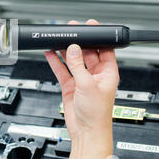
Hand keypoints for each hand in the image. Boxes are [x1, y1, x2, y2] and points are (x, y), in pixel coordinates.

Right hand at [44, 19, 119, 140]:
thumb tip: (73, 49)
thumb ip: (78, 66)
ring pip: (73, 60)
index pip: (104, 49)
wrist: (86, 131)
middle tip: (70, 31)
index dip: (97, 37)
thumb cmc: (97, 114)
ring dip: (65, 51)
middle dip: (78, 42)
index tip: (89, 27)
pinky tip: (50, 53)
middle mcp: (95, 75)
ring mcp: (82, 80)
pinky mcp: (70, 86)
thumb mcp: (87, 85)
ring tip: (58, 39)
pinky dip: (56, 62)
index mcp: (107, 72)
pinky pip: (62, 70)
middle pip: (86, 52)